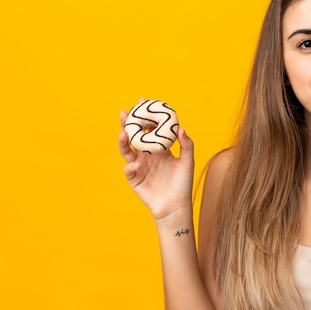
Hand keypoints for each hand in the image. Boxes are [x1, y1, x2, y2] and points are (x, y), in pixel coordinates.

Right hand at [118, 108, 194, 226]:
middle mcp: (147, 155)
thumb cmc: (183, 184)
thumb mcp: (187, 162)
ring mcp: (139, 166)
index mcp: (160, 149)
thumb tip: (181, 128)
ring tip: (123, 134)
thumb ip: (186, 145)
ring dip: (123, 142)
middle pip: (135, 136)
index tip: (143, 102)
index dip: (147, 116)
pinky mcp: (134, 179)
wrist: (175, 206)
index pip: (151, 129)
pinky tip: (135, 165)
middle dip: (128, 124)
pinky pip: (129, 170)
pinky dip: (130, 167)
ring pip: (127, 151)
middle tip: (124, 112)